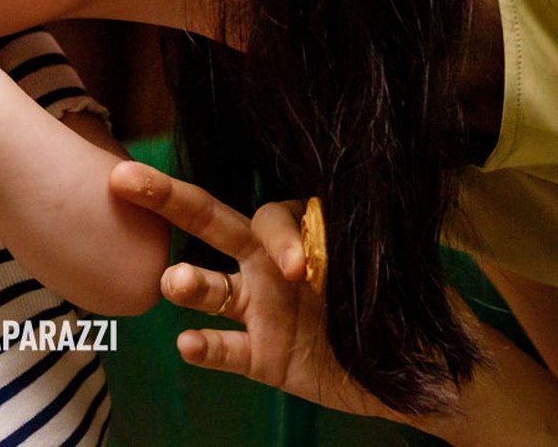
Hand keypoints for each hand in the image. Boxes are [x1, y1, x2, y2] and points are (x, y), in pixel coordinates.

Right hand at [108, 160, 402, 422]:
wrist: (431, 377)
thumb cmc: (413, 309)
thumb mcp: (391, 268)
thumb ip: (356, 245)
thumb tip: (333, 222)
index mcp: (302, 233)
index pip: (271, 217)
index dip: (279, 238)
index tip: (297, 271)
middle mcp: (271, 264)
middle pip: (212, 224)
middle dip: (168, 199)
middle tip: (126, 178)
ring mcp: (261, 310)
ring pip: (211, 289)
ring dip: (187, 284)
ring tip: (171, 282)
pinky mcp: (262, 357)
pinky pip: (226, 349)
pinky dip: (205, 347)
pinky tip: (188, 344)